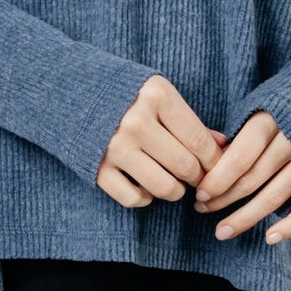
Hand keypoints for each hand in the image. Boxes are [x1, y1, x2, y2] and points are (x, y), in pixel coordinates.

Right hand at [98, 75, 225, 208]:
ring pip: (164, 187)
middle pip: (186, 167)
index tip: (217, 167)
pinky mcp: (98, 169)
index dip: (215, 161)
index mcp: (155, 96)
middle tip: (197, 177)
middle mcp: (136, 122)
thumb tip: (223, 146)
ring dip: (176, 191)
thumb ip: (188, 120)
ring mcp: (115, 147)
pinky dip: (145, 198)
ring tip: (175, 183)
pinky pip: (134, 199)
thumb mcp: (157, 94)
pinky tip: (145, 186)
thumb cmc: (123, 93)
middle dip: (198, 178)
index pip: (199, 141)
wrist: (67, 92)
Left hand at [192, 110, 290, 242]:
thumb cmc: (282, 106)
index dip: (218, 178)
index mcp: (272, 119)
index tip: (200, 193)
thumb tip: (203, 164)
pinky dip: (290, 226)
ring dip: (246, 217)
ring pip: (274, 196)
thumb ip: (234, 133)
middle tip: (201, 209)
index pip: (241, 157)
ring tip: (222, 231)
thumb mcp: (257, 107)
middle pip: (253, 179)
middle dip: (224, 198)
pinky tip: (269, 238)